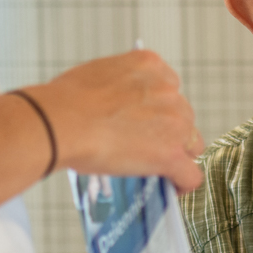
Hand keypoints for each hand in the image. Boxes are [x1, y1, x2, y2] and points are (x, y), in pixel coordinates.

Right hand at [34, 49, 205, 191]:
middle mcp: (168, 90)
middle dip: (168, 131)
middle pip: (183, 116)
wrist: (60, 121)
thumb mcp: (100, 74)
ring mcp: (173, 122)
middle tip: (145, 145)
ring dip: (176, 154)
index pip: (169, 89)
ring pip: (191, 144)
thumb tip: (120, 103)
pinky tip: (172, 187)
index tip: (147, 121)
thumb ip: (122, 86)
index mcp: (151, 65)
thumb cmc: (65, 101)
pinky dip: (183, 183)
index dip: (159, 109)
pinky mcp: (170, 154)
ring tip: (156, 168)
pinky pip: (190, 174)